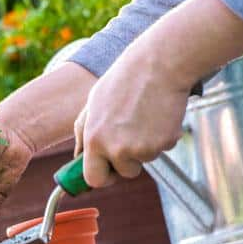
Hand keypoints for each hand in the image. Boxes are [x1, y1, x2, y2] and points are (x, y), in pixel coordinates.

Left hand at [73, 57, 188, 187]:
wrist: (158, 65)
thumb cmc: (123, 82)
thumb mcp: (92, 105)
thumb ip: (83, 134)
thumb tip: (78, 158)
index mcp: (94, 139)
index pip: (94, 178)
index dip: (102, 177)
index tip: (108, 171)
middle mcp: (116, 148)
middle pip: (124, 173)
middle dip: (127, 163)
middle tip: (131, 137)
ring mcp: (142, 148)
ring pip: (144, 160)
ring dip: (145, 145)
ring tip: (143, 117)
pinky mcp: (164, 143)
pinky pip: (162, 148)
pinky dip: (161, 137)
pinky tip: (157, 115)